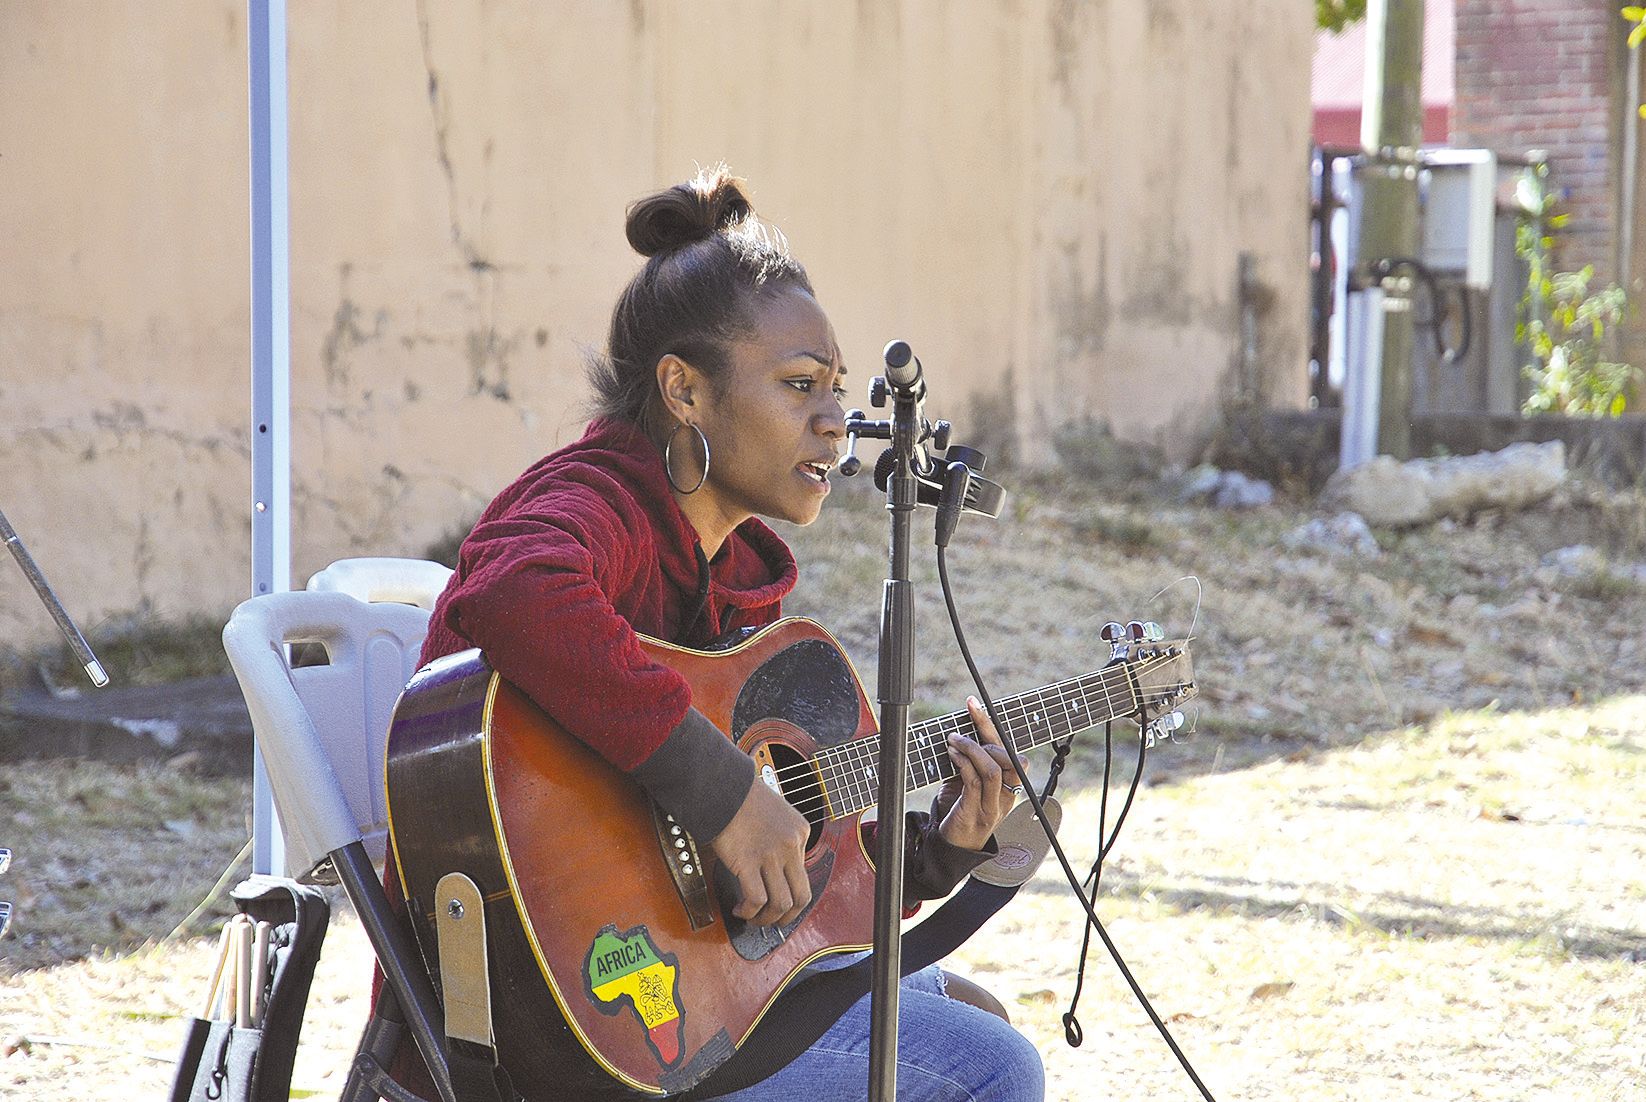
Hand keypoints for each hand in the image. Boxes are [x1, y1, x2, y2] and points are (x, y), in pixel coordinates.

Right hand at [710, 777, 811, 926]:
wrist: (722, 786)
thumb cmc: (742, 797)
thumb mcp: (777, 812)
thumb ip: (782, 838)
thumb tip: (775, 869)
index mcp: (800, 831)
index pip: (804, 873)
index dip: (789, 891)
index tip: (775, 897)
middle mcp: (790, 845)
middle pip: (802, 896)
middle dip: (788, 916)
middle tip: (774, 921)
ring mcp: (771, 855)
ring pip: (781, 903)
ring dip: (767, 919)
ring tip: (753, 918)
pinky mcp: (748, 862)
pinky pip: (757, 899)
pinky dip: (750, 911)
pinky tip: (741, 909)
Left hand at [935, 697, 1019, 851]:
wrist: (953, 848)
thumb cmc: (960, 810)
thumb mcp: (969, 783)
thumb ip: (972, 763)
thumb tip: (960, 732)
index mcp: (1011, 786)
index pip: (1013, 752)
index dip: (993, 726)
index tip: (974, 704)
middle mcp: (1008, 795)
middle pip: (1011, 758)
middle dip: (986, 735)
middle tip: (961, 731)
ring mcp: (994, 806)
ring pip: (993, 769)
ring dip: (971, 748)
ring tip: (953, 740)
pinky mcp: (976, 812)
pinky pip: (974, 781)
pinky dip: (963, 763)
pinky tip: (951, 754)